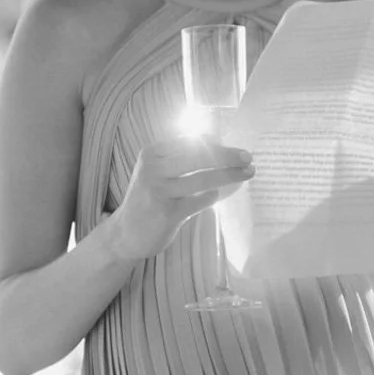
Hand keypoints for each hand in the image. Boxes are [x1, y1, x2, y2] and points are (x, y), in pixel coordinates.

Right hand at [108, 136, 253, 262]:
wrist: (125, 233)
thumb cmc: (147, 198)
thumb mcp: (155, 171)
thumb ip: (178, 157)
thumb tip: (215, 141)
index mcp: (151, 153)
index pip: (189, 141)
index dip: (215, 142)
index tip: (234, 145)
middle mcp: (153, 169)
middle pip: (198, 156)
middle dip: (227, 155)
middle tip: (248, 157)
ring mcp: (160, 192)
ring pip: (203, 178)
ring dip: (229, 175)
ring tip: (247, 173)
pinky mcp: (169, 213)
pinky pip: (201, 201)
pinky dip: (213, 196)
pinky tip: (218, 194)